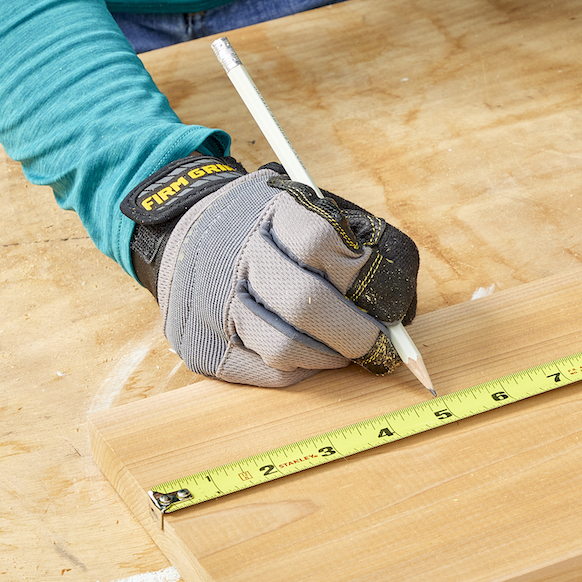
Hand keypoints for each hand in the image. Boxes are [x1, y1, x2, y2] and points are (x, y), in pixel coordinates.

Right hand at [121, 156, 418, 385]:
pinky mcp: (204, 348)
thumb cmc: (268, 227)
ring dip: (330, 357)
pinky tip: (309, 354)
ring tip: (343, 348)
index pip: (319, 242)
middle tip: (380, 344)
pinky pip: (268, 374)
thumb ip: (356, 242)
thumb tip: (397, 304)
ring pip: (286, 349)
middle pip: (305, 303)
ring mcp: (213, 306)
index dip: (363, 275)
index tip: (384, 295)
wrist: (184, 234)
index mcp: (266, 213)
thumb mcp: (307, 208)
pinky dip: (301, 371)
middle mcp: (233, 258)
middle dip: (357, 333)